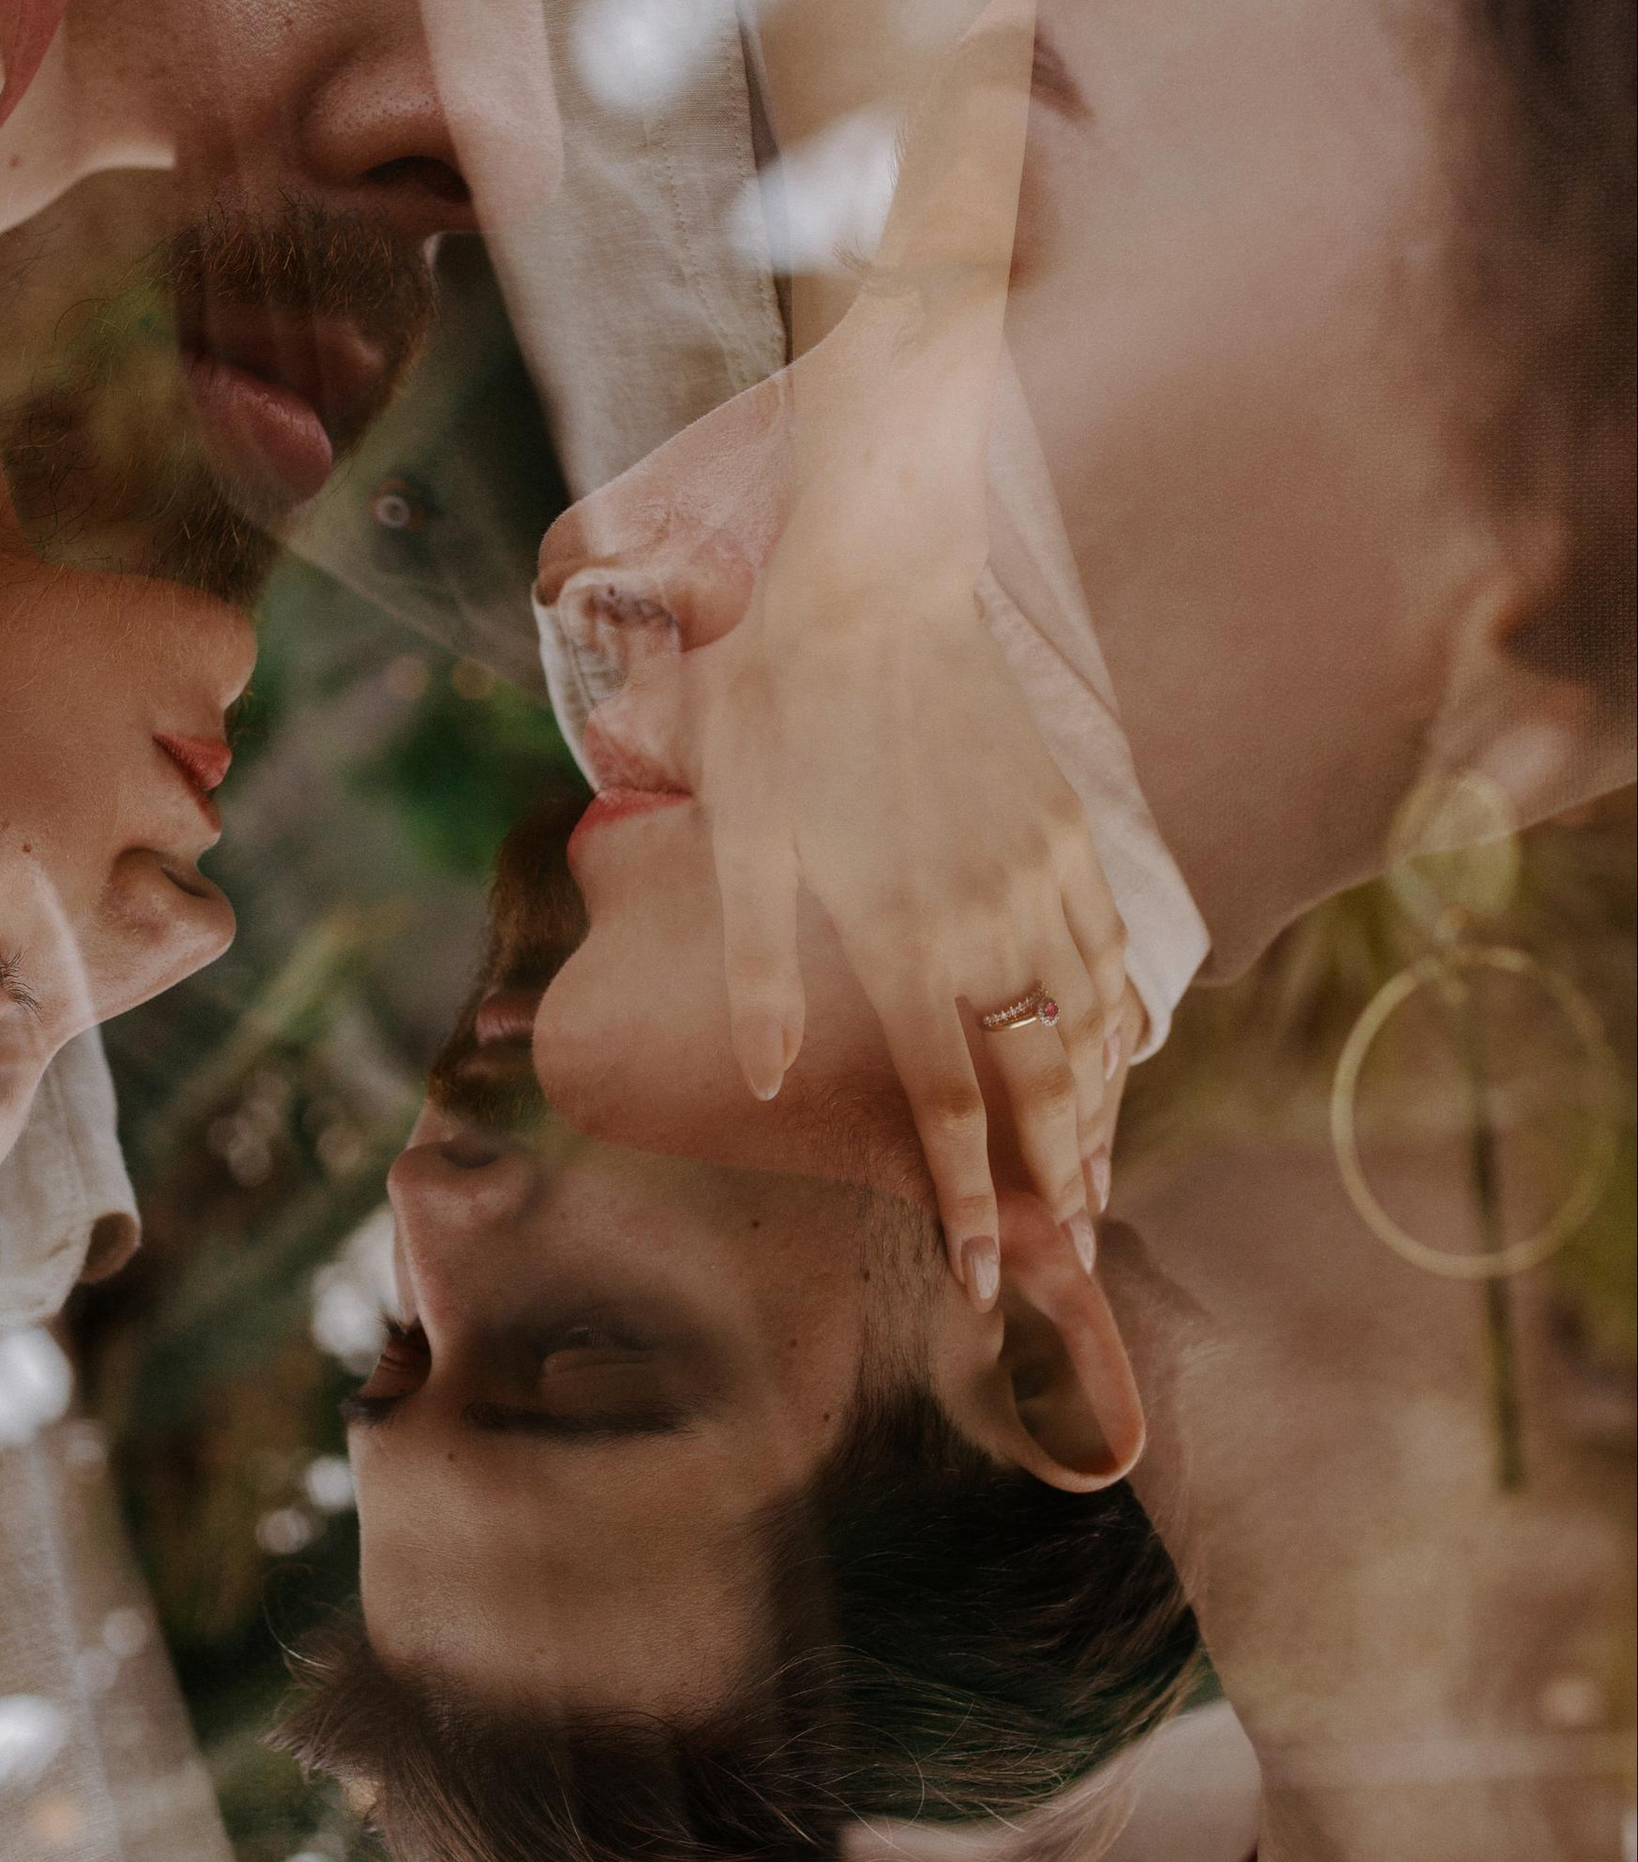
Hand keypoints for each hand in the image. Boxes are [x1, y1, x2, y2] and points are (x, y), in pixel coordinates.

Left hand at [682, 566, 1131, 1295]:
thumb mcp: (739, 829)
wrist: (878, 581)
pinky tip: (1121, 1056)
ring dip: (1100, 1116)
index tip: (976, 1281)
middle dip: (1059, 1184)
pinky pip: (1110, 950)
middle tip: (1070, 1262)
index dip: (966, 1200)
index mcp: (902, 936)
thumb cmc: (783, 702)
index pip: (949, 1104)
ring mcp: (1040, 872)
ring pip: (1091, 1026)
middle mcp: (988, 918)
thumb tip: (768, 1084)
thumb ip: (761, 964)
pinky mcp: (1066, 827)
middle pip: (1043, 1084)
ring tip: (1099, 1186)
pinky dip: (1120, 1020)